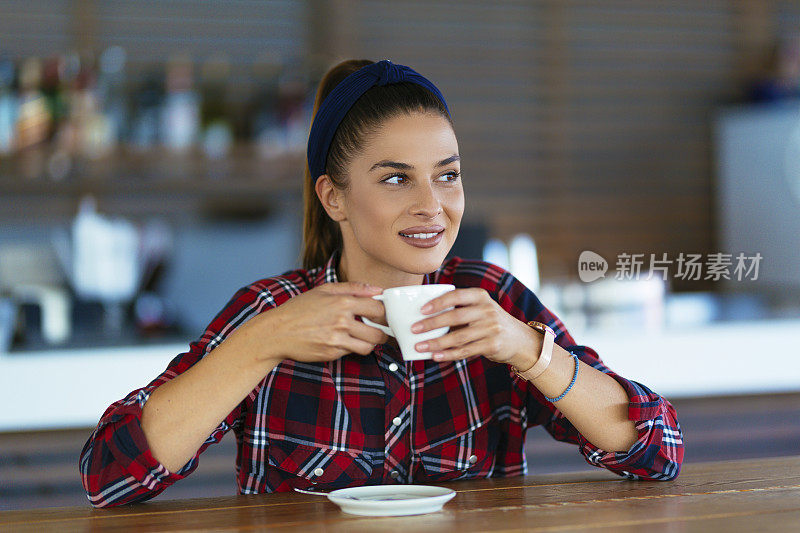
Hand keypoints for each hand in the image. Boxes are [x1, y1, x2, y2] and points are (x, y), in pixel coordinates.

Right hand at [244, 282, 389, 363]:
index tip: (381, 314)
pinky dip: (351, 348)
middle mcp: (342, 322)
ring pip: (368, 347)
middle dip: (382, 332)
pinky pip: (350, 353)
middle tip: (379, 330)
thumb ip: (353, 288)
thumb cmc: (299, 309)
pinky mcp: (331, 354)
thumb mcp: (324, 290)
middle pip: (378, 333)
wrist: (277, 332)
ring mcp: (337, 340)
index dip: (383, 312)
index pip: (378, 309)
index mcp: (342, 302)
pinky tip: (343, 340)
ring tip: (364, 337)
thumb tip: (377, 289)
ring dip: (370, 343)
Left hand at [409, 288, 540, 366]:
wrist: (520, 339)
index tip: (421, 310)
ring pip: (458, 337)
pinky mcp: (492, 345)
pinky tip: (435, 355)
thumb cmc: (490, 322)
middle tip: (414, 329)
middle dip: (432, 324)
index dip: (438, 302)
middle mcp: (487, 310)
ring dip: (436, 343)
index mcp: (480, 297)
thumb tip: (425, 316)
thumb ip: (459, 308)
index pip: (457, 295)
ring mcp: (491, 328)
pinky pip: (465, 351)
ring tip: (419, 346)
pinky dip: (448, 354)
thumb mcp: (480, 308)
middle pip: (455, 317)